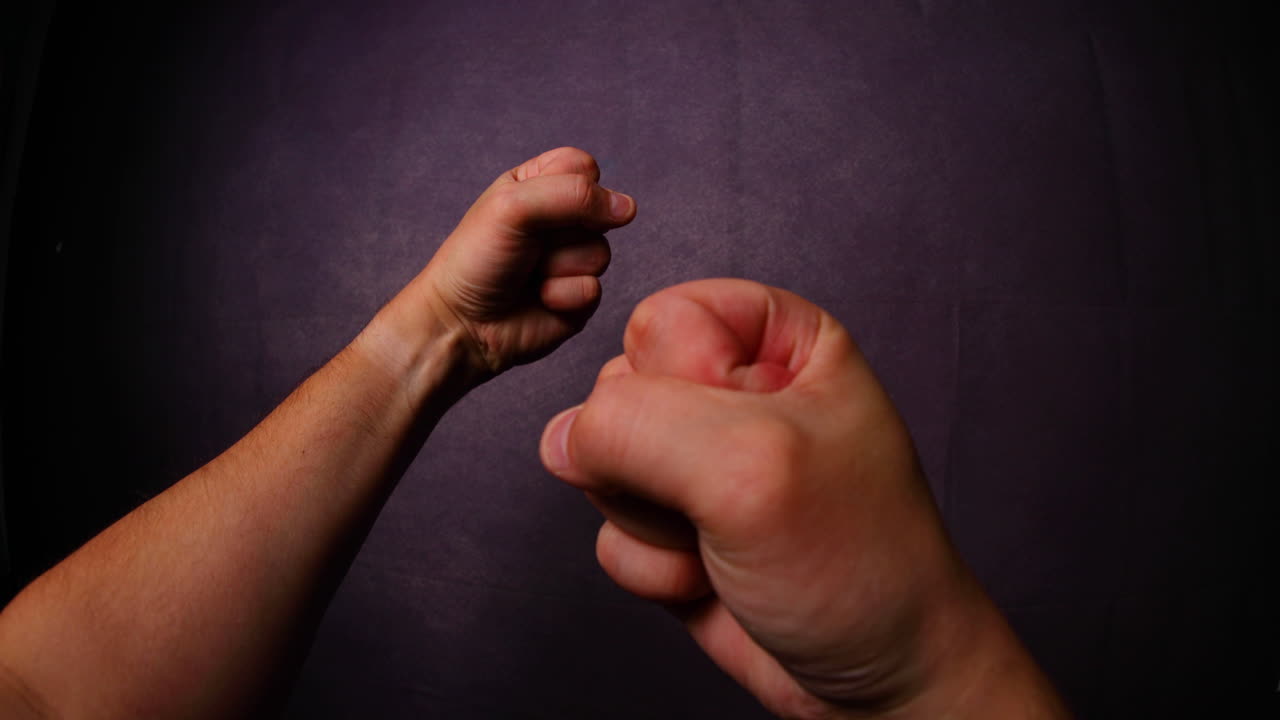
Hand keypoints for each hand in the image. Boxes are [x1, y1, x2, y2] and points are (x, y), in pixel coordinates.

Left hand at [419, 146, 635, 374]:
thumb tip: (628, 208)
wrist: (463, 324)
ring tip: (529, 275)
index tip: (537, 206)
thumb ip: (573, 195)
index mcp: (539, 185)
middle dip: (561, 232)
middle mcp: (560, 220)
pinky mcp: (580, 296)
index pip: (584, 167)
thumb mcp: (514, 207)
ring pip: (601, 253)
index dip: (571, 186)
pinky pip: (595, 289)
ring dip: (559, 267)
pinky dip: (563, 296)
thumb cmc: (476, 260)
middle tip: (527, 246)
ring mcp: (573, 259)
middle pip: (600, 212)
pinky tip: (539, 300)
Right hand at [539, 279, 1067, 718]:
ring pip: (601, 462)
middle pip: (620, 391)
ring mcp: (696, 462)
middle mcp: (732, 390)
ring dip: (653, 521)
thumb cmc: (859, 564)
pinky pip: (608, 531)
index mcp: (777, 339)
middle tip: (731, 498)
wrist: (876, 680)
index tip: (746, 433)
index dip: (685, 385)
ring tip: (728, 542)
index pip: (663, 319)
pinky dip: (653, 568)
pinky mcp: (670, 527)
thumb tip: (563, 440)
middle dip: (657, 462)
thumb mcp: (753, 463)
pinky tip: (713, 579)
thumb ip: (637, 423)